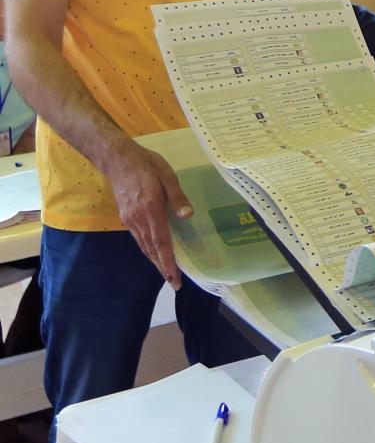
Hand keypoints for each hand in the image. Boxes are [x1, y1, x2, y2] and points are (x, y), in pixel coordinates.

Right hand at [102, 142, 189, 289]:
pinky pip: (138, 238)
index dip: (168, 262)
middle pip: (151, 249)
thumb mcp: (167, 176)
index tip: (174, 278)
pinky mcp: (125, 216)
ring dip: (155, 261)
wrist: (117, 158)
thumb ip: (178, 197)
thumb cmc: (146, 165)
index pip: (161, 242)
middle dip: (163, 268)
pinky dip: (148, 249)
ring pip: (144, 245)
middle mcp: (138, 219)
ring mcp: (130, 219)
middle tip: (174, 284)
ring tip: (166, 273)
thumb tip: (188, 216)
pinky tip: (154, 253)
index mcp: (151, 210)